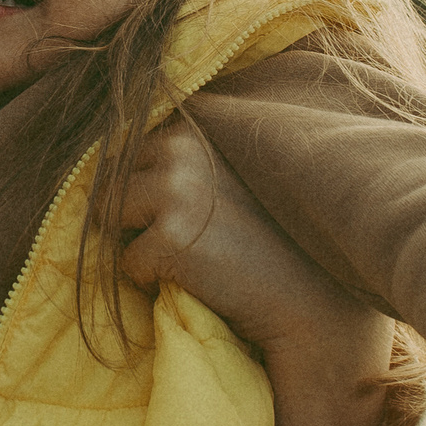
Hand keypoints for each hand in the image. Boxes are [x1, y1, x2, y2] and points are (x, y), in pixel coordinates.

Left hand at [119, 120, 395, 425]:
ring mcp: (174, 188)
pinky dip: (150, 280)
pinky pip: (128, 264)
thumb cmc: (273, 241)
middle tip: (182, 242)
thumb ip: (187, 158)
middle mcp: (182, 144)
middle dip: (132, 213)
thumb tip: (111, 161)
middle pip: (112, 180)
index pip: (133, 149)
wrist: (313, 300)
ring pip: (111, 218)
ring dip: (138, 243)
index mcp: (196, 125)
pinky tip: (197, 281)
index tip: (180, 212)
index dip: (144, 185)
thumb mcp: (233, 176)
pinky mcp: (168, 236)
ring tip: (190, 259)